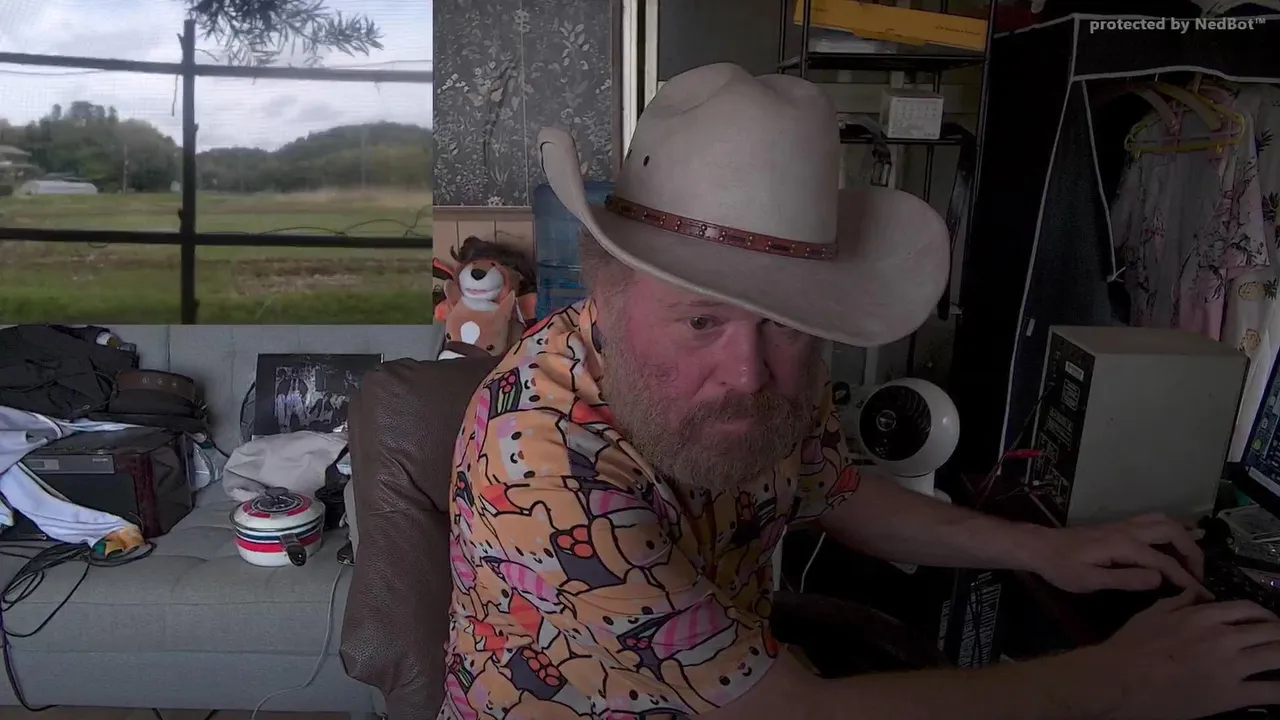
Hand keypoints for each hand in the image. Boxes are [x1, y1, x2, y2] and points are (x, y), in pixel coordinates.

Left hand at [1030, 513, 1206, 594]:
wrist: (1040, 547)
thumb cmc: (1062, 567)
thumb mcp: (1090, 580)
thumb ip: (1125, 579)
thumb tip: (1160, 579)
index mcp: (1124, 545)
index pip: (1165, 562)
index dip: (1187, 579)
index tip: (1203, 596)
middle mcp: (1128, 530)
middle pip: (1173, 533)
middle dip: (1193, 554)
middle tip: (1200, 577)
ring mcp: (1124, 525)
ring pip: (1165, 521)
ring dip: (1186, 537)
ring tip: (1196, 560)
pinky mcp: (1120, 526)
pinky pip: (1154, 520)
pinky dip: (1174, 526)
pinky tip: (1184, 534)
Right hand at [1072, 591, 1279, 718]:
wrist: (1119, 679)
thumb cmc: (1130, 646)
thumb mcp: (1152, 614)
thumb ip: (1178, 601)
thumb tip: (1196, 592)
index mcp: (1204, 616)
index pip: (1249, 609)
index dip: (1265, 615)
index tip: (1269, 622)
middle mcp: (1224, 637)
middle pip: (1272, 630)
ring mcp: (1230, 667)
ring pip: (1277, 656)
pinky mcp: (1230, 696)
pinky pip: (1270, 692)